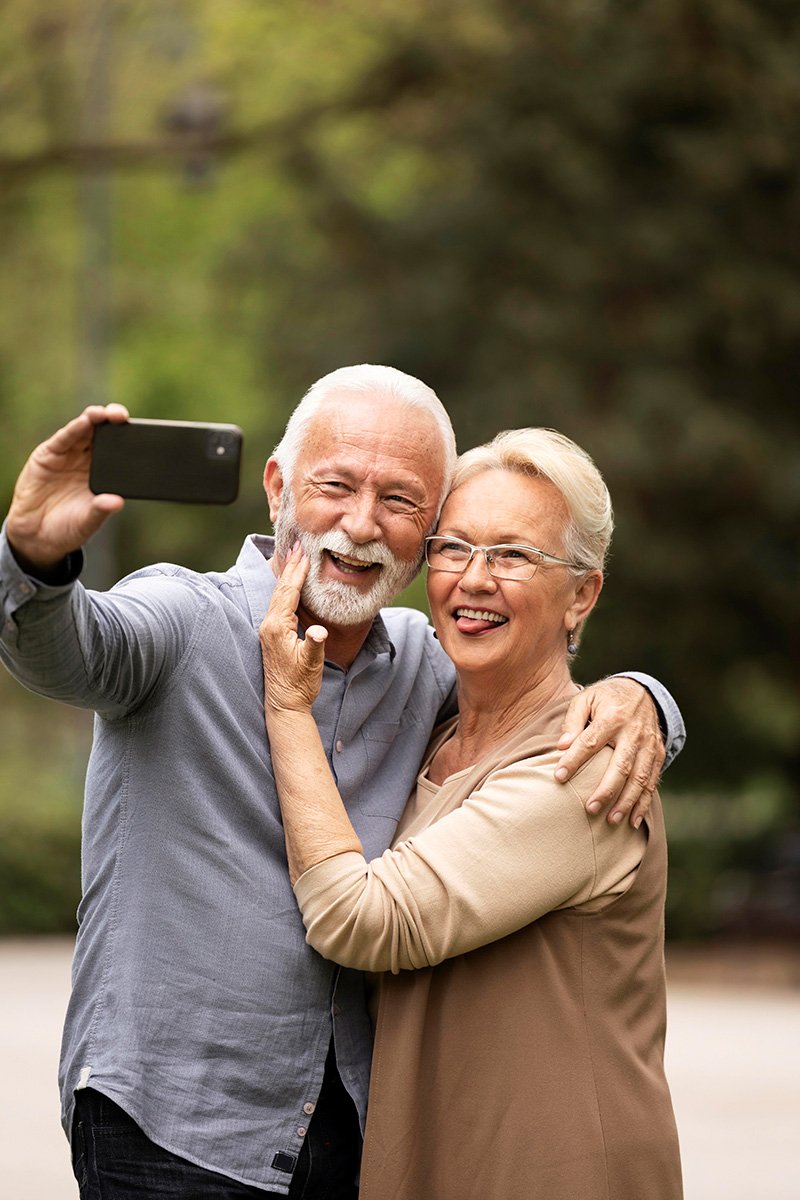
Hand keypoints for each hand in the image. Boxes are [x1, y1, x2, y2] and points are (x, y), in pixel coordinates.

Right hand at [7, 405, 128, 573]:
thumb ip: (101, 509)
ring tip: (103, 414)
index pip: (118, 451)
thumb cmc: (68, 527)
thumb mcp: (88, 521)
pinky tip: (83, 422)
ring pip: (83, 431)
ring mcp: (67, 456)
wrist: (37, 535)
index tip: (142, 433)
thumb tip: (118, 502)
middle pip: (102, 435)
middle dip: (112, 422)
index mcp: (102, 473)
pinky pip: (63, 439)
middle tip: (121, 416)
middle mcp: (86, 460)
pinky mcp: (48, 455)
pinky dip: (73, 429)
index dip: (128, 439)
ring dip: (93, 419)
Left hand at [259, 545, 327, 713]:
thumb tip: (319, 630)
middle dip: (289, 566)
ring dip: (287, 574)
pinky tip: (291, 583)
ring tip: (294, 556)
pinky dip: (286, 588)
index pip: (288, 592)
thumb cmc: (299, 685)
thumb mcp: (311, 664)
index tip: (303, 552)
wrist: (285, 705)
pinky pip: (279, 603)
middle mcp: (269, 625)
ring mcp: (268, 629)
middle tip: (297, 544)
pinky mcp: (272, 634)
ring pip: (278, 594)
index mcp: (276, 628)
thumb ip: (314, 644)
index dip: (296, 572)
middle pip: (280, 588)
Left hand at [554, 678, 664, 827]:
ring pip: (640, 778)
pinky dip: (644, 802)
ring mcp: (649, 744)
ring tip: (611, 820)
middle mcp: (634, 732)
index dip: (574, 760)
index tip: (559, 777)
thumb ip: (573, 721)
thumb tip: (561, 746)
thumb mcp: (586, 699)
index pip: (591, 742)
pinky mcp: (658, 753)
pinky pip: (652, 781)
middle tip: (590, 809)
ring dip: (626, 801)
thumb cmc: (605, 698)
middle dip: (606, 789)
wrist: (642, 690)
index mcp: (613, 716)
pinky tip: (632, 820)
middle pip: (621, 765)